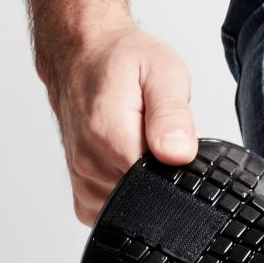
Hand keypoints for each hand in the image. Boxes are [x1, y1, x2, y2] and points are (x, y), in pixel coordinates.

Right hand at [40, 25, 198, 226]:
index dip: (179, 172)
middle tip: (161, 139)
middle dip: (165, 175)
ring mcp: (83, 179)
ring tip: (142, 144)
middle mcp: (90, 162)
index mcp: (109, 135)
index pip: (159, 184)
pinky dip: (131, 192)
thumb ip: (174, 116)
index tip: (179, 149)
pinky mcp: (83, 189)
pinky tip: (132, 163)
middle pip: (148, 196)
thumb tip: (180, 154)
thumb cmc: (121, 59)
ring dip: (147, 182)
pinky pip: (115, 209)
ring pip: (133, 205)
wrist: (83, 54)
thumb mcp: (163, 72)